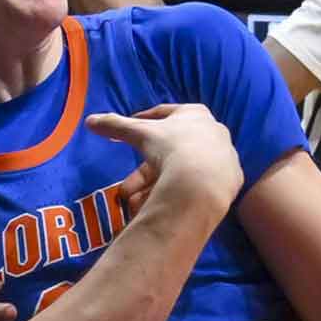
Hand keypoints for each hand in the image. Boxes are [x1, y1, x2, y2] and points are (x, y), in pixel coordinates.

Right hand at [86, 104, 242, 217]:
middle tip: (126, 190)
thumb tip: (90, 120)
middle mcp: (213, 132)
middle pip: (171, 150)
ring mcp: (224, 157)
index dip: (143, 125)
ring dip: (157, 188)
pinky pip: (198, 187)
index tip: (130, 135)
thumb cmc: (172, 148)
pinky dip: (178, 195)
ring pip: (182, 172)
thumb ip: (115, 125)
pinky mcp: (230, 182)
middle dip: (145, 172)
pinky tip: (162, 207)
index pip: (165, 115)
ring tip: (137, 207)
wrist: (202, 181)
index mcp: (195, 113)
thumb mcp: (139, 133)